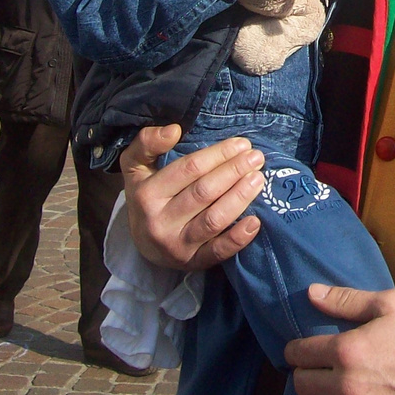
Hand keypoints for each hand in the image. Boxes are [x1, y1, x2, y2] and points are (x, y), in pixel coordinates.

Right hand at [119, 127, 264, 270]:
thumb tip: (173, 130)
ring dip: (240, 198)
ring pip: (213, 220)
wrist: (141, 241)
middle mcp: (159, 222)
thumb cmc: (146, 194)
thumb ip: (147, 142)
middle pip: (204, 192)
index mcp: (147, 194)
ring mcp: (176, 246)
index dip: (218, 154)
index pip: (189, 169)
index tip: (241, 144)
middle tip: (256, 157)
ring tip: (258, 179)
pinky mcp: (191, 263)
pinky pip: (218, 252)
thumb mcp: (135, 165)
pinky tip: (255, 221)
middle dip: (234, 171)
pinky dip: (238, 238)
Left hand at [285, 285, 394, 394]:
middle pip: (300, 385)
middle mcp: (345, 386)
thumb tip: (311, 293)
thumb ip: (347, 299)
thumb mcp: (390, 305)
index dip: (292, 350)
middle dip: (300, 376)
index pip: (299, 353)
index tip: (296, 351)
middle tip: (307, 373)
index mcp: (347, 351)